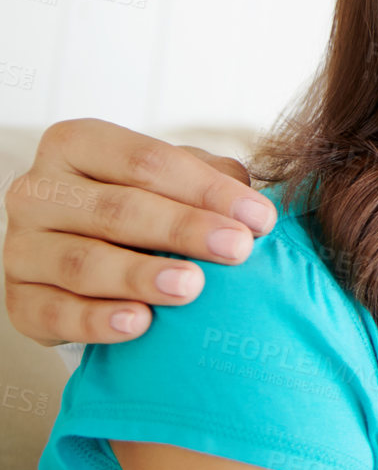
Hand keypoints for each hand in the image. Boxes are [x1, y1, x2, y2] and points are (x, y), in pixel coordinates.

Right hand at [2, 119, 272, 344]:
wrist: (100, 261)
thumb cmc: (151, 206)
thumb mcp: (179, 180)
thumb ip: (215, 181)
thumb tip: (255, 211)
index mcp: (76, 144)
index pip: (146, 161)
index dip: (207, 189)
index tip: (260, 218)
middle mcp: (37, 191)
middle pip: (117, 210)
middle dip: (183, 229)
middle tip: (237, 249)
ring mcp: (20, 247)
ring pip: (82, 263)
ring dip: (140, 276)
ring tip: (191, 286)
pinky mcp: (17, 300)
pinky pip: (55, 314)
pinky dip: (97, 322)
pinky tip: (139, 324)